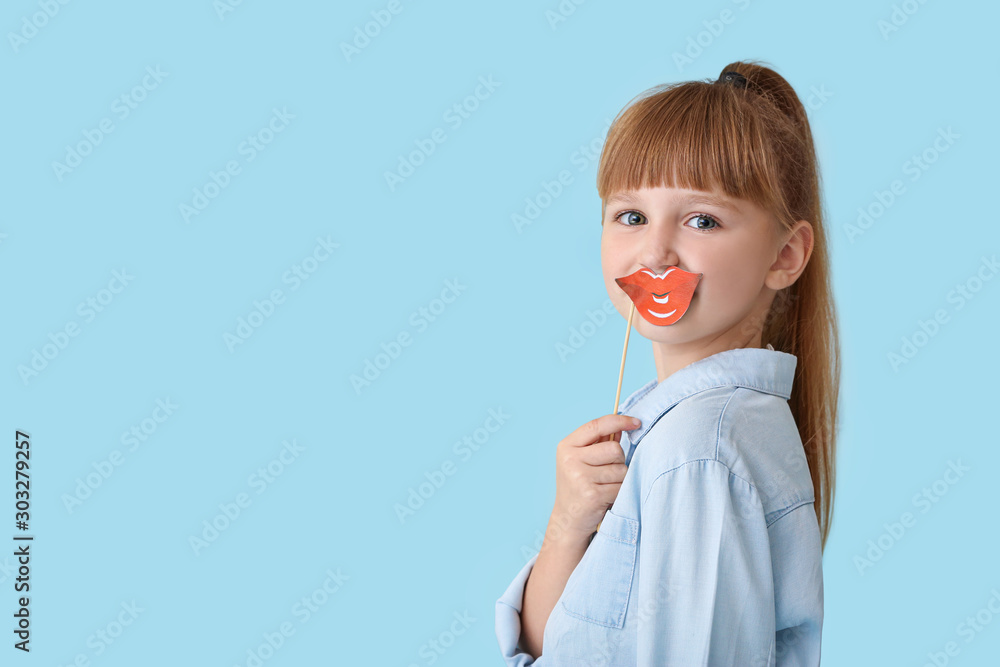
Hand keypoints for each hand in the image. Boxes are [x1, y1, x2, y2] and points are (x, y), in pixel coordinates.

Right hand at [548, 414, 639, 544]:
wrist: (567, 519)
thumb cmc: (578, 485)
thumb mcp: (581, 460)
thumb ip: (599, 442)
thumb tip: (622, 427)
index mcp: (567, 446)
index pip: (597, 425)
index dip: (620, 421)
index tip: (637, 422)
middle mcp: (570, 459)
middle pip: (614, 449)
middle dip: (618, 460)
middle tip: (606, 472)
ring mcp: (580, 477)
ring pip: (621, 469)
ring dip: (619, 479)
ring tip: (604, 486)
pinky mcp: (592, 495)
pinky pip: (621, 486)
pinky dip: (618, 492)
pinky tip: (606, 497)